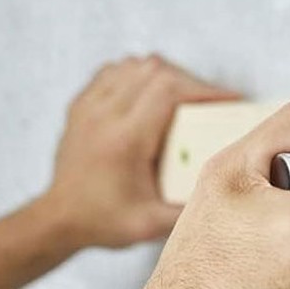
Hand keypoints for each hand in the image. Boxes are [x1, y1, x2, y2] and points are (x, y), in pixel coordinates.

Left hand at [43, 55, 240, 248]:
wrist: (59, 219)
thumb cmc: (104, 221)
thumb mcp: (152, 224)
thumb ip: (189, 207)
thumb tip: (226, 183)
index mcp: (124, 139)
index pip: (169, 90)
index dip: (205, 88)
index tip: (230, 99)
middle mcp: (103, 114)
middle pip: (156, 70)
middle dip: (190, 80)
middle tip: (210, 101)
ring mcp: (88, 106)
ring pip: (135, 64)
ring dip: (165, 74)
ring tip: (183, 96)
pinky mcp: (81, 104)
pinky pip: (115, 70)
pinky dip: (138, 74)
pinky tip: (150, 93)